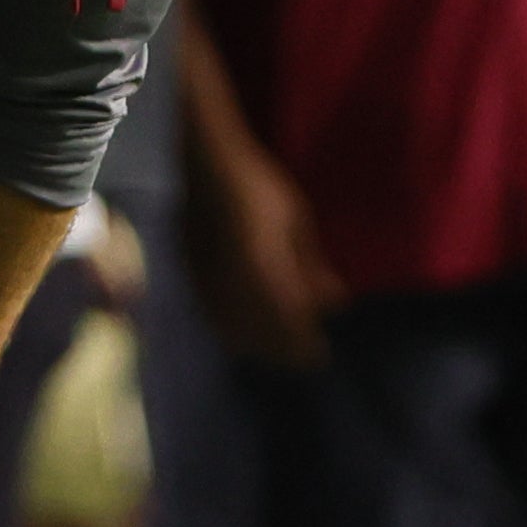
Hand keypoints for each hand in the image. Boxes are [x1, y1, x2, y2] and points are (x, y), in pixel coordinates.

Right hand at [186, 139, 344, 367]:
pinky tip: (247, 338)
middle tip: (304, 361)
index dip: (304, 342)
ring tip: (279, 353)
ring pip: (234, 330)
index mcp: (262, 263)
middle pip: (261, 331)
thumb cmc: (257, 186)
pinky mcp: (190, 279)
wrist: (204, 165)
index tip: (320, 355)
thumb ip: (311, 266)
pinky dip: (234, 334)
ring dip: (260, 347)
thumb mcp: (295, 221)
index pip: (288, 318)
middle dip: (284, 350)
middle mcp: (232, 279)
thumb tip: (336, 304)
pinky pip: (213, 318)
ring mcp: (207, 281)